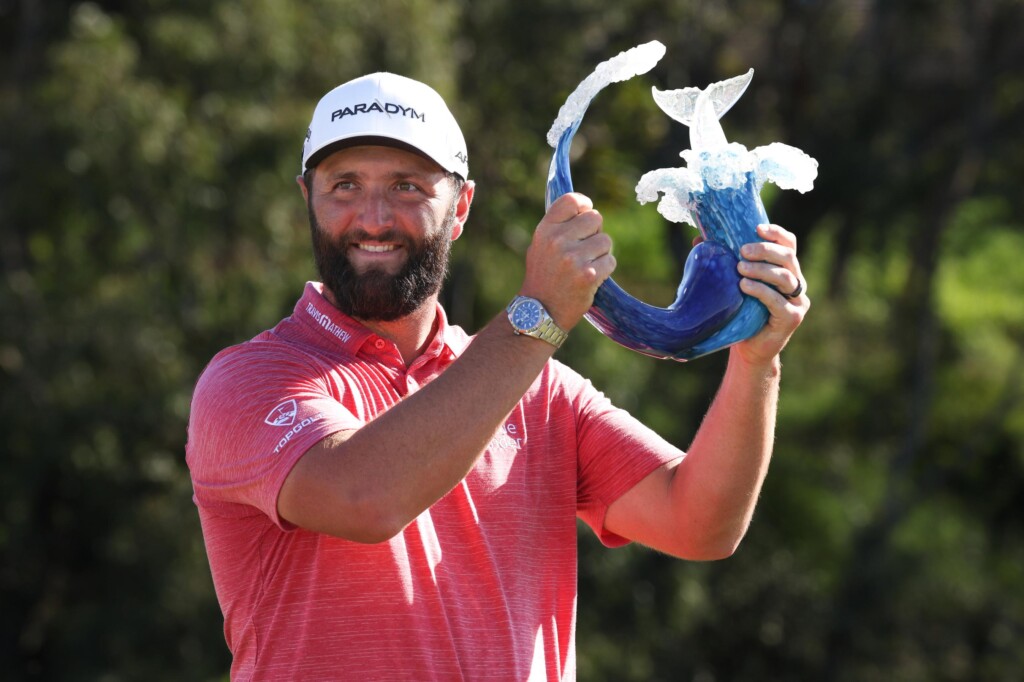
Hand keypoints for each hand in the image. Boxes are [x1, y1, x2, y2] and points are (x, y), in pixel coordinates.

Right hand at [520, 193, 615, 329]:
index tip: (586, 213)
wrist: (540, 313)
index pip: (572, 201)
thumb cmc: (543, 278)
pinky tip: (591, 278)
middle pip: (595, 218)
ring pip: (605, 241)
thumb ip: (559, 227)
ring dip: (601, 253)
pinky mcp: (588, 276)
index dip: (584, 205)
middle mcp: (557, 241)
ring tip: (586, 266)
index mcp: (545, 230)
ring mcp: (572, 259)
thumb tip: (584, 207)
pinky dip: (605, 270)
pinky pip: (610, 262)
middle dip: (595, 232)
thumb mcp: (540, 247)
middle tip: (585, 249)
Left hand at [733, 223, 808, 365]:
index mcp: (786, 270)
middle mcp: (797, 283)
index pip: (789, 244)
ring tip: (740, 269)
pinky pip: (779, 301)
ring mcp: (798, 301)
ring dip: (762, 270)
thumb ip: (724, 262)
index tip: (756, 228)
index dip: (777, 233)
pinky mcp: (792, 318)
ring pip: (786, 278)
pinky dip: (762, 291)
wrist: (748, 349)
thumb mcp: (732, 284)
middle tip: (742, 251)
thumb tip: (699, 239)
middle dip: (765, 250)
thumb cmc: (741, 313)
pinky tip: (745, 286)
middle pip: (788, 258)